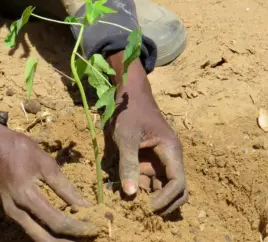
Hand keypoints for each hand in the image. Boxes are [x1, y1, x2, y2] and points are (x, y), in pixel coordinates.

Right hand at [0, 95, 97, 241]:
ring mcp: (10, 213)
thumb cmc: (18, 149)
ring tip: (77, 237)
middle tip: (89, 238)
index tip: (95, 228)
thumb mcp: (45, 163)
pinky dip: (47, 233)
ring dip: (58, 240)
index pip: (57, 222)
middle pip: (45, 238)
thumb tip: (84, 205)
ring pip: (36, 237)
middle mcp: (16, 210)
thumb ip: (64, 187)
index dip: (78, 228)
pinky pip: (30, 229)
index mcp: (26, 196)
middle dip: (68, 241)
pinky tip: (61, 230)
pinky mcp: (9, 211)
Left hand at [108, 54, 187, 214]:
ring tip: (130, 200)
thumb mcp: (126, 137)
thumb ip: (128, 164)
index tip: (147, 207)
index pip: (178, 183)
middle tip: (142, 209)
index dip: (165, 199)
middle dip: (162, 202)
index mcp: (171, 151)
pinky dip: (141, 186)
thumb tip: (130, 194)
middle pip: (176, 188)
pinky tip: (126, 188)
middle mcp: (170, 157)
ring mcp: (160, 159)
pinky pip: (150, 178)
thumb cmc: (129, 112)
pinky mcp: (150, 159)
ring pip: (162, 185)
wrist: (129, 95)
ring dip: (150, 195)